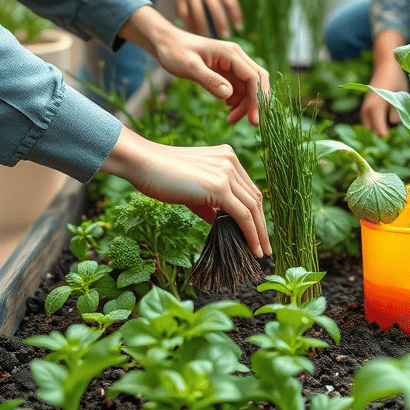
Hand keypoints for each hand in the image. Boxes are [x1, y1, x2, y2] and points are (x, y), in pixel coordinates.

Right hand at [101, 126, 270, 257]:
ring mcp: (227, 172)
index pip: (248, 189)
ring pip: (252, 207)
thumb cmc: (162, 176)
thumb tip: (220, 223)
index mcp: (226, 157)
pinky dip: (250, 233)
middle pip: (255, 198)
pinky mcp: (220, 186)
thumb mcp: (193, 190)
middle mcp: (231, 161)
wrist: (144, 163)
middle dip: (262, 225)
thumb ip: (210, 204)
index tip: (259, 232)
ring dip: (259, 233)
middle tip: (266, 247)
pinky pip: (242, 214)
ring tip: (261, 252)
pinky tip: (251, 248)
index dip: (256, 212)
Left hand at [118, 6, 269, 124]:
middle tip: (249, 123)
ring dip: (245, 104)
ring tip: (230, 119)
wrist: (165, 43)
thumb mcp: (190, 67)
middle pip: (257, 82)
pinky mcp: (226, 71)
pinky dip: (238, 101)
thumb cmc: (175, 52)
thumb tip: (229, 95)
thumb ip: (209, 80)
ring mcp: (232, 64)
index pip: (253, 77)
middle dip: (255, 103)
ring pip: (249, 87)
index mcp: (231, 53)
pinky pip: (239, 88)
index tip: (254, 120)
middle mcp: (236, 57)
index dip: (257, 99)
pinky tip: (227, 110)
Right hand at [164, 0, 242, 37]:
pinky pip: (185, 15)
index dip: (236, 16)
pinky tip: (193, 33)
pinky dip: (189, 26)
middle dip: (221, 25)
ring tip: (208, 37)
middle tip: (225, 37)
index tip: (239, 28)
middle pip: (216, 10)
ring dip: (204, 29)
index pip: (231, 1)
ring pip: (199, 15)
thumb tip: (234, 17)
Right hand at [361, 61, 408, 137]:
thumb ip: (397, 113)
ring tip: (386, 121)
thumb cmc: (397, 81)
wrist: (385, 66)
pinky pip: (366, 120)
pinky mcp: (364, 105)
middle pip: (371, 129)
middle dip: (379, 131)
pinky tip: (383, 114)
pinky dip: (373, 121)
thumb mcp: (401, 97)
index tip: (389, 136)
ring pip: (367, 125)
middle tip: (389, 131)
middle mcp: (368, 107)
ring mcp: (364, 106)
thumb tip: (392, 123)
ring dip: (376, 126)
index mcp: (377, 106)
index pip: (378, 128)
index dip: (384, 133)